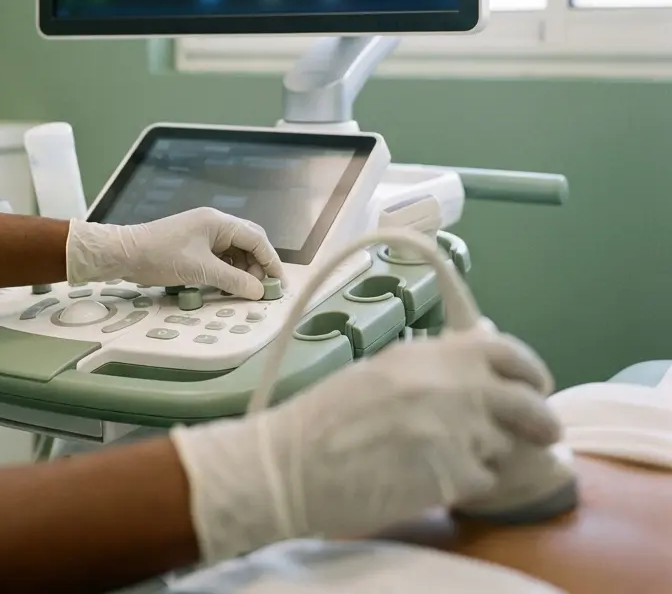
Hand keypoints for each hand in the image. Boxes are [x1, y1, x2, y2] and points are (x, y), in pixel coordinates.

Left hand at [66, 207, 283, 299]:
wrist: (124, 253)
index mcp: (218, 222)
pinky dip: (228, 270)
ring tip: (245, 291)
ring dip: (243, 269)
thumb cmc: (162, 257)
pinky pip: (220, 255)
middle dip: (258, 264)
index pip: (256, 238)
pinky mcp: (193, 244)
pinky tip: (227, 286)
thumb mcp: (200, 271)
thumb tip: (258, 291)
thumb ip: (233, 281)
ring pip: (234, 250)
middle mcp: (214, 223)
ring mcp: (202, 232)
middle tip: (263, 289)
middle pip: (248, 241)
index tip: (279, 283)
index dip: (270, 261)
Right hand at [171, 329, 560, 562]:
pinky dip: (469, 484)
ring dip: (494, 454)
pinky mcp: (452, 477)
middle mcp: (450, 386)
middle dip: (541, 422)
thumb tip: (479, 354)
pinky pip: (483, 481)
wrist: (293, 463)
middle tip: (540, 434)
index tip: (534, 385)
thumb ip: (433, 365)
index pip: (505, 351)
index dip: (529, 370)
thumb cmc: (326, 418)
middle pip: (528, 404)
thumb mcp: (381, 372)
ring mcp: (455, 432)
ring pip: (507, 447)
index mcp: (428, 354)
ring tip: (460, 459)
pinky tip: (435, 480)